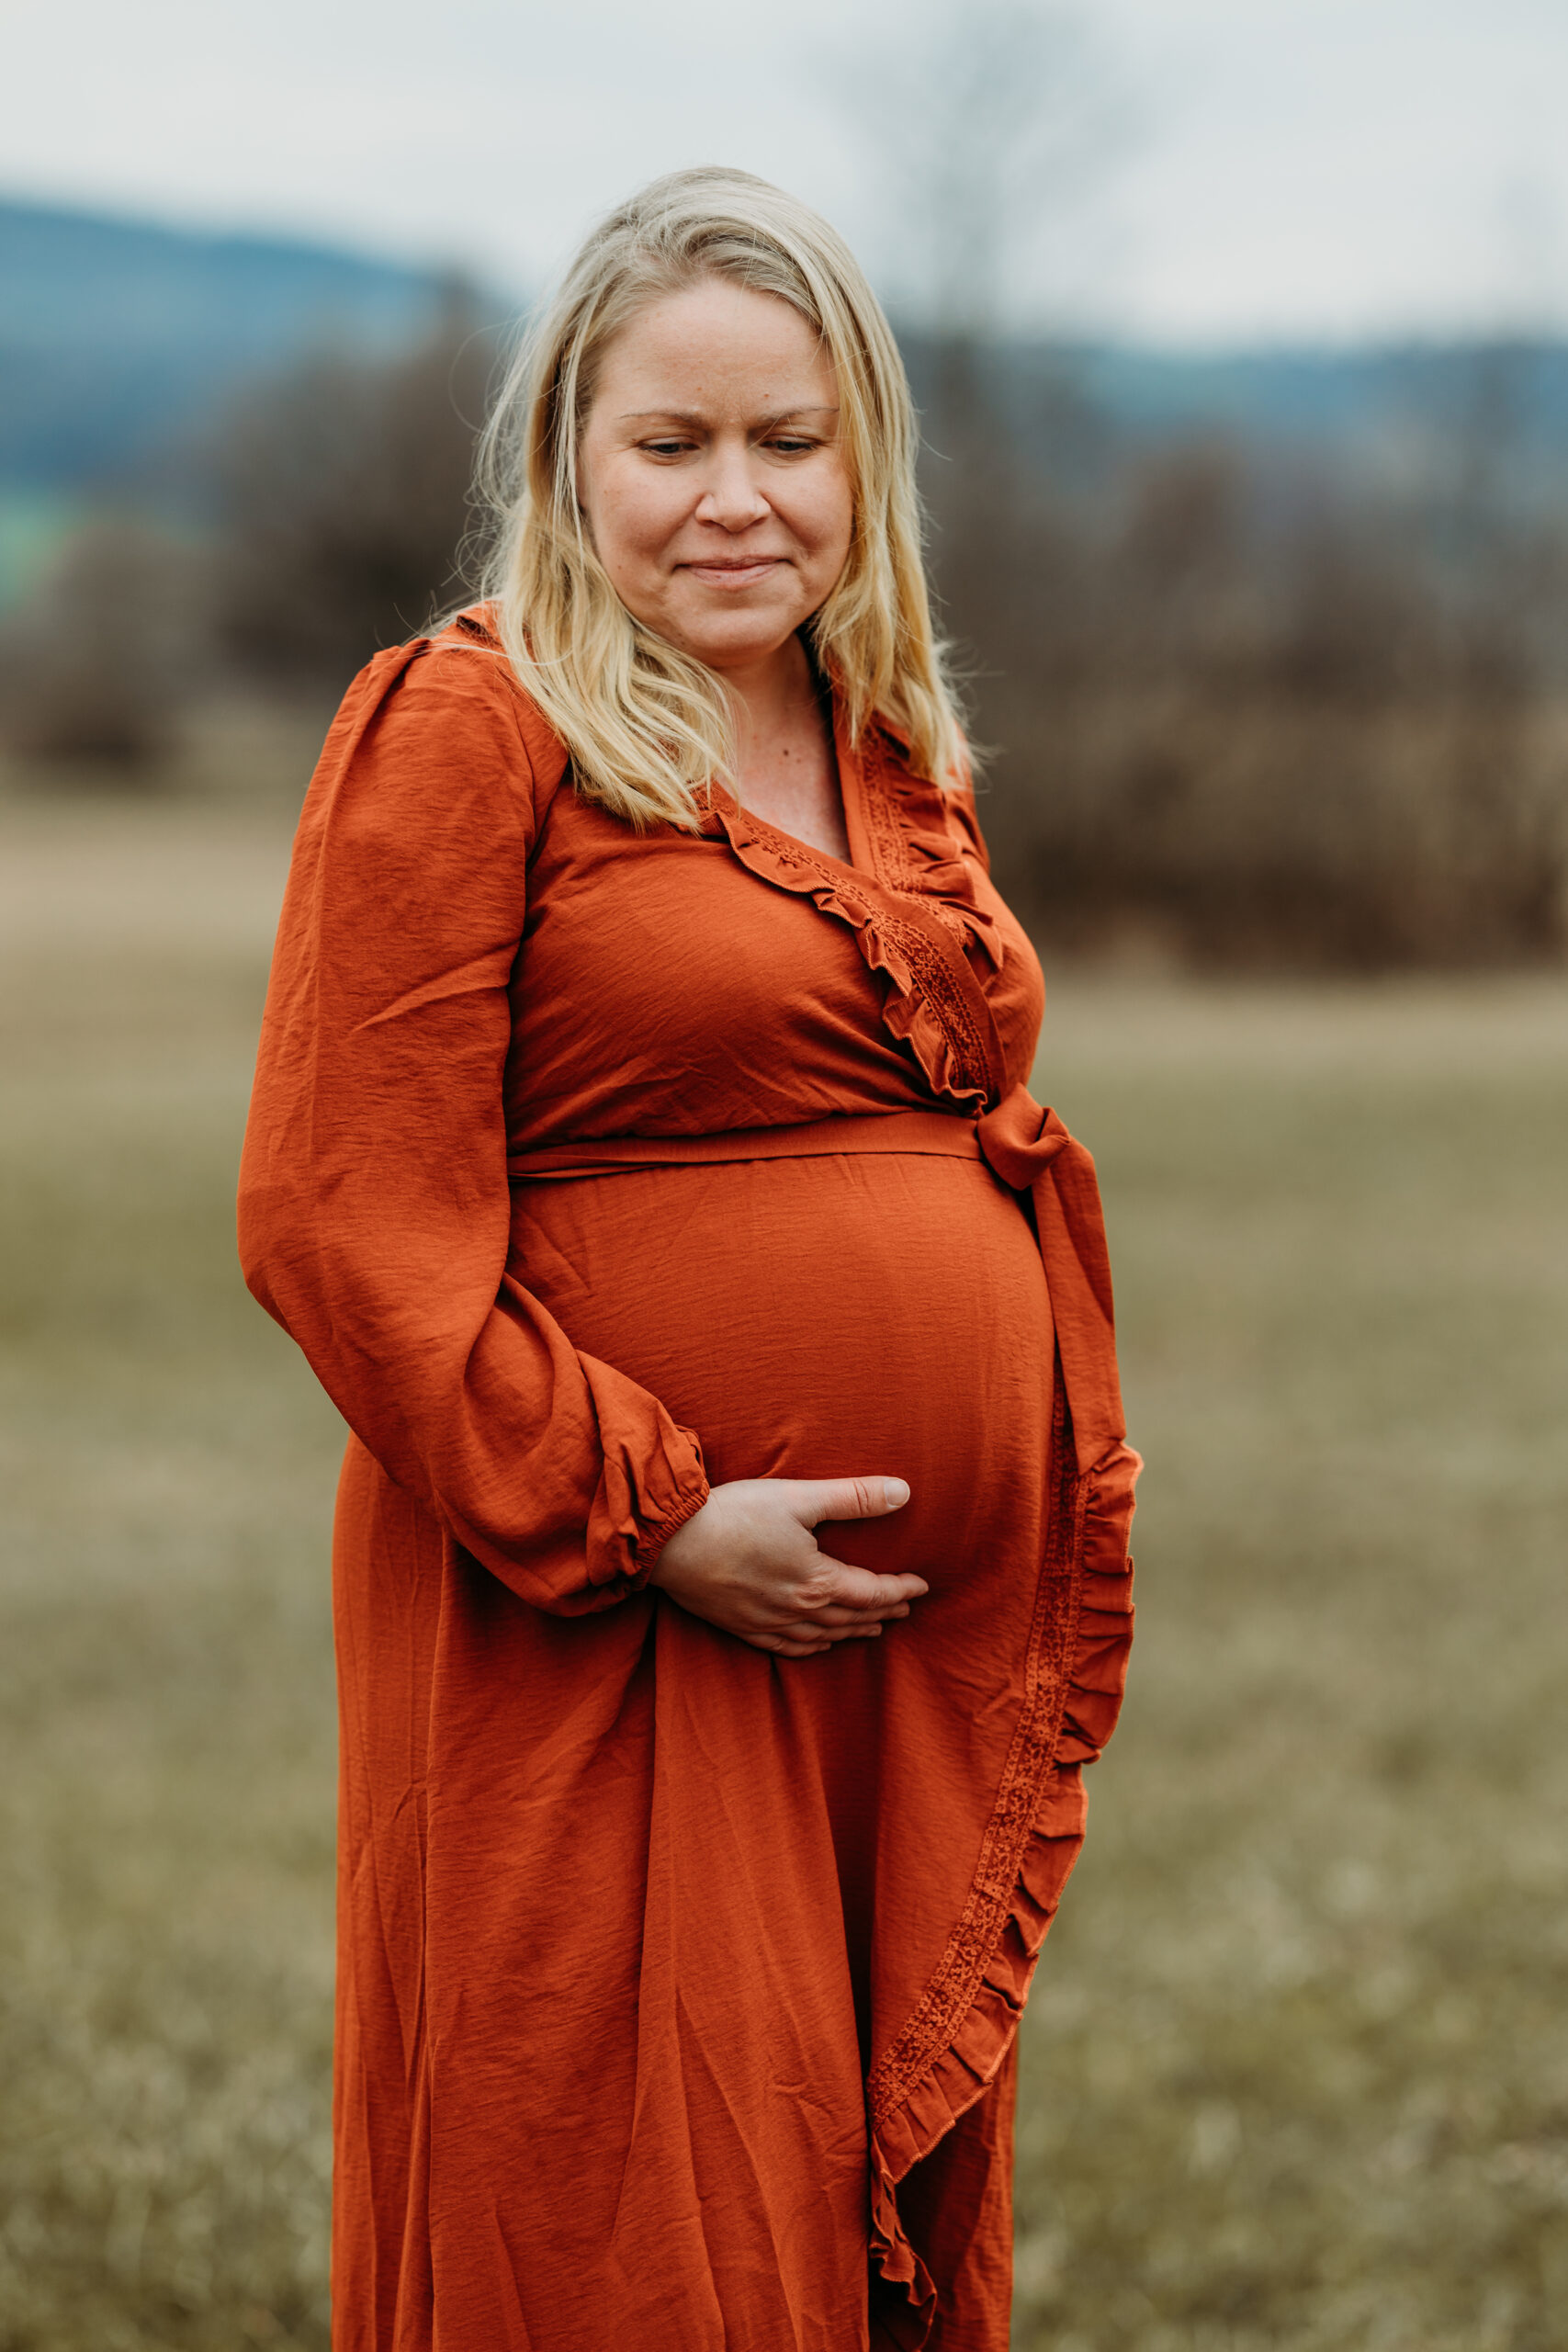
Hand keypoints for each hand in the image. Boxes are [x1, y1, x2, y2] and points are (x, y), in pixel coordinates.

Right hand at [650, 1476, 927, 1658]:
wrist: (671, 1543)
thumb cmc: (735, 1515)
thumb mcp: (799, 1497)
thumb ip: (854, 1497)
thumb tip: (903, 1493)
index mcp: (817, 1581)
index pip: (873, 1592)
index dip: (900, 1590)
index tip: (920, 1586)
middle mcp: (798, 1610)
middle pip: (852, 1618)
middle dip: (882, 1612)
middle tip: (903, 1608)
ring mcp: (768, 1622)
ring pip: (823, 1636)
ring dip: (852, 1632)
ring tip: (871, 1627)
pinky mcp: (742, 1626)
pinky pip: (787, 1647)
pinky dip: (811, 1648)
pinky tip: (818, 1645)